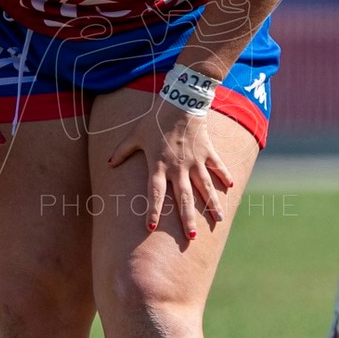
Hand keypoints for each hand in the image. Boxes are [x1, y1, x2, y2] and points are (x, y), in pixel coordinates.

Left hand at [106, 95, 235, 240]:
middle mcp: (178, 167)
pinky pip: (217, 166)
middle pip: (184, 197)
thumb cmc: (155, 118)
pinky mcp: (207, 151)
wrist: (181, 100)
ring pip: (205, 187)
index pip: (154, 193)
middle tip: (191, 237)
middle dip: (187, 218)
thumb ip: (122, 150)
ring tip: (219, 220)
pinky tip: (229, 188)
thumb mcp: (135, 134)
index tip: (151, 228)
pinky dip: (224, 176)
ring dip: (211, 205)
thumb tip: (109, 164)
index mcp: (159, 165)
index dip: (152, 210)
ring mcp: (195, 160)